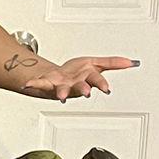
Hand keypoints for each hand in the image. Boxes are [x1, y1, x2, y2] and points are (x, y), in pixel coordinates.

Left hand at [19, 56, 136, 101]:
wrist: (56, 78)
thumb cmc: (76, 73)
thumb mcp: (96, 64)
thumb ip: (113, 63)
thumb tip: (132, 62)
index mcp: (86, 78)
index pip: (96, 80)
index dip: (101, 84)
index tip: (107, 89)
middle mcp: (74, 84)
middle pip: (80, 87)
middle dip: (83, 90)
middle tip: (87, 93)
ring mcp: (61, 85)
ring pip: (63, 90)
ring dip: (63, 93)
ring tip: (62, 96)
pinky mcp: (47, 84)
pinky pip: (39, 85)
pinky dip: (33, 85)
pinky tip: (26, 85)